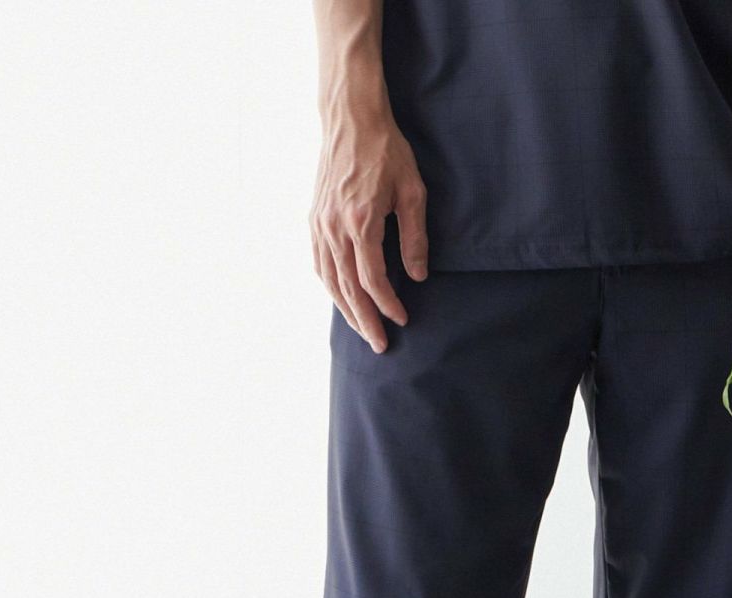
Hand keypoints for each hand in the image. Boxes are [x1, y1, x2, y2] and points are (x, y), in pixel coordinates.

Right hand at [310, 102, 428, 353]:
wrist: (350, 118)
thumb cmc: (386, 150)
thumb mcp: (412, 191)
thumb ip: (414, 237)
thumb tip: (417, 277)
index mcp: (361, 221)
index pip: (372, 279)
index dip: (387, 304)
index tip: (402, 319)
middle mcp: (335, 227)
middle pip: (347, 288)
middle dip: (365, 320)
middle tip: (380, 345)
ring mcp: (320, 224)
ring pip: (330, 280)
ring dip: (346, 309)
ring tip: (362, 330)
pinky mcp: (314, 219)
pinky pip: (319, 264)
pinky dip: (330, 287)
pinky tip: (341, 299)